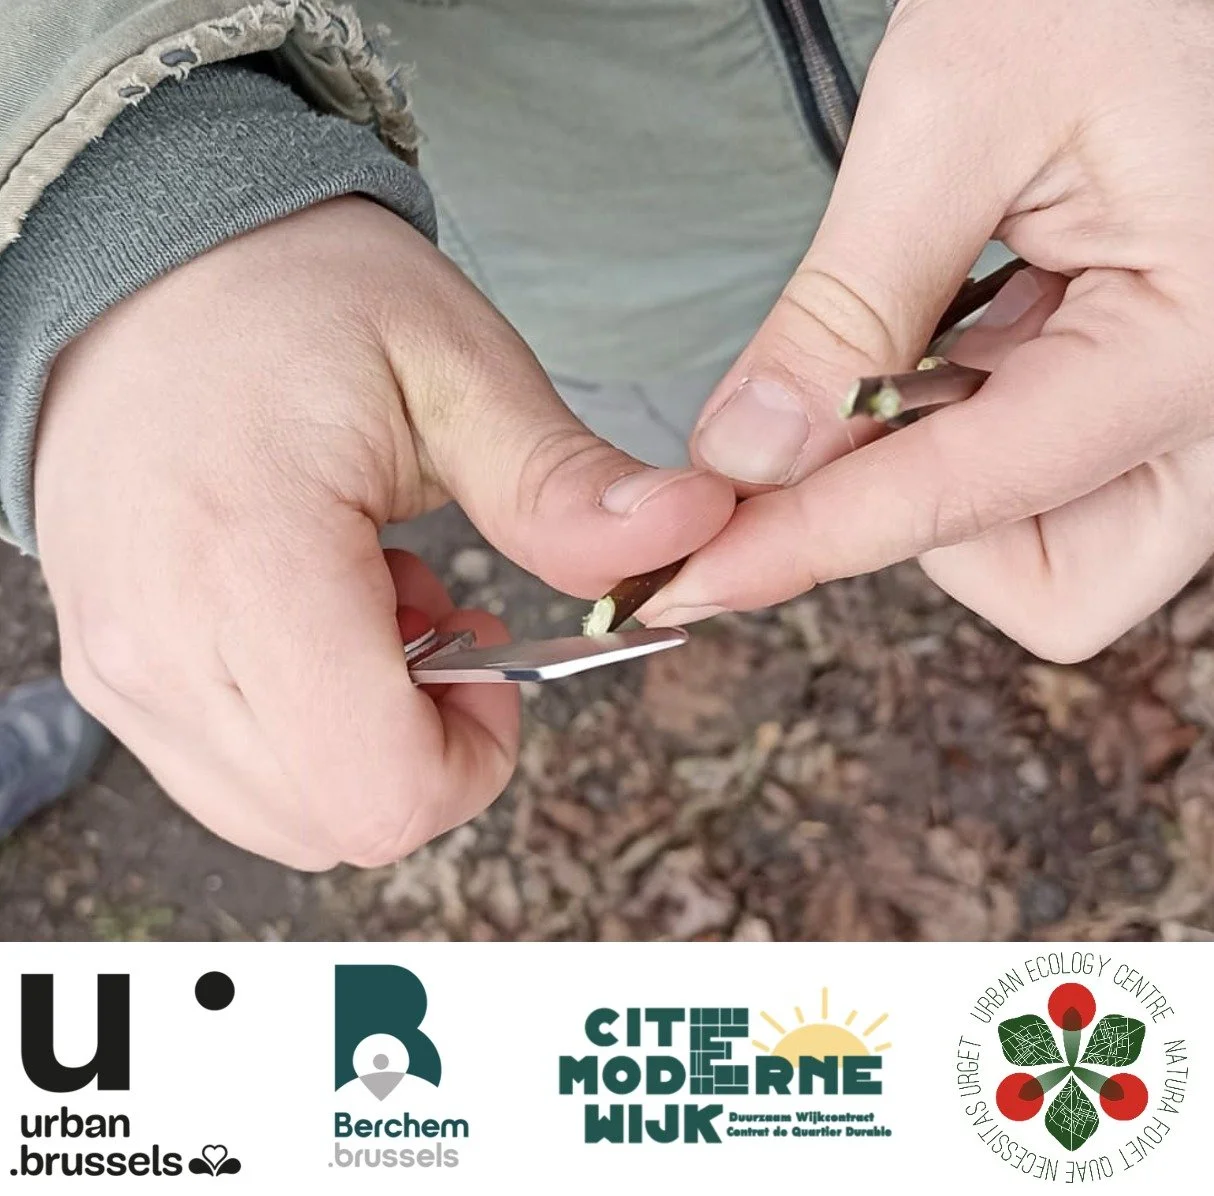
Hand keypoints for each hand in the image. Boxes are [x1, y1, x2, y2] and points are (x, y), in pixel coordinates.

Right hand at [34, 197, 733, 868]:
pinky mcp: (107, 668)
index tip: (495, 661)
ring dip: (363, 740)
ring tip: (371, 602)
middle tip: (438, 619)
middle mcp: (156, 644)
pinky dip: (302, 727)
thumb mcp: (455, 369)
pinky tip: (316, 614)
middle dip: (426, 749)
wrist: (142, 260)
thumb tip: (691, 531)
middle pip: (337, 823)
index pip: (380, 793)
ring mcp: (118, 667)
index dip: (475, 759)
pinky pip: (229, 771)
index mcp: (249, 563)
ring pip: (282, 814)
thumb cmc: (294, 295)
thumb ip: (562, 487)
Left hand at [641, 0, 1213, 661]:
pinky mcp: (1174, 391)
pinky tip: (961, 343)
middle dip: (923, 530)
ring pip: (1066, 555)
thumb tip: (748, 455)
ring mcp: (1212, 410)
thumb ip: (851, 304)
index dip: (810, 540)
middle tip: (846, 417)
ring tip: (927, 345)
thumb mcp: (959, 110)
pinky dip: (984, 445)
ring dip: (955, 490)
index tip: (696, 575)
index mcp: (1199, 344)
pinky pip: (1073, 487)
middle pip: (1057, 588)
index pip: (966, 496)